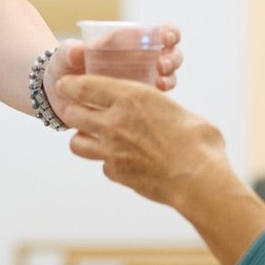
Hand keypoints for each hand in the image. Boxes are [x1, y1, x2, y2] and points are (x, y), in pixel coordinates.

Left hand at [44, 23, 182, 93]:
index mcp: (131, 42)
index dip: (169, 32)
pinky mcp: (139, 104)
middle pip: (171, 56)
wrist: (58, 96)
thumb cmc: (65, 67)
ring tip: (160, 83)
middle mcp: (142, 61)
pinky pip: (157, 103)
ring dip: (169, 79)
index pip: (161, 32)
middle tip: (161, 65)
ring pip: (168, 78)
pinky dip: (158, 102)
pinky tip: (152, 105)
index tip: (165, 37)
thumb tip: (77, 51)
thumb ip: (71, 52)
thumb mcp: (66, 57)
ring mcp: (142, 83)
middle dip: (172, 58)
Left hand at [53, 71, 230, 208]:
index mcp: (130, 98)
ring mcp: (111, 151)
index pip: (83, 87)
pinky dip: (108, 162)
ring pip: (76, 143)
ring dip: (83, 138)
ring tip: (95, 137)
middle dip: (72, 110)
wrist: (199, 180)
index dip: (70, 85)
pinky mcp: (117, 174)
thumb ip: (158, 107)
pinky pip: (102, 165)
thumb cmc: (198, 141)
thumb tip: (161, 112)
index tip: (66, 85)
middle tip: (78, 110)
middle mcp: (114, 122)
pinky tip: (123, 160)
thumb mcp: (175, 109)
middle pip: (72, 114)